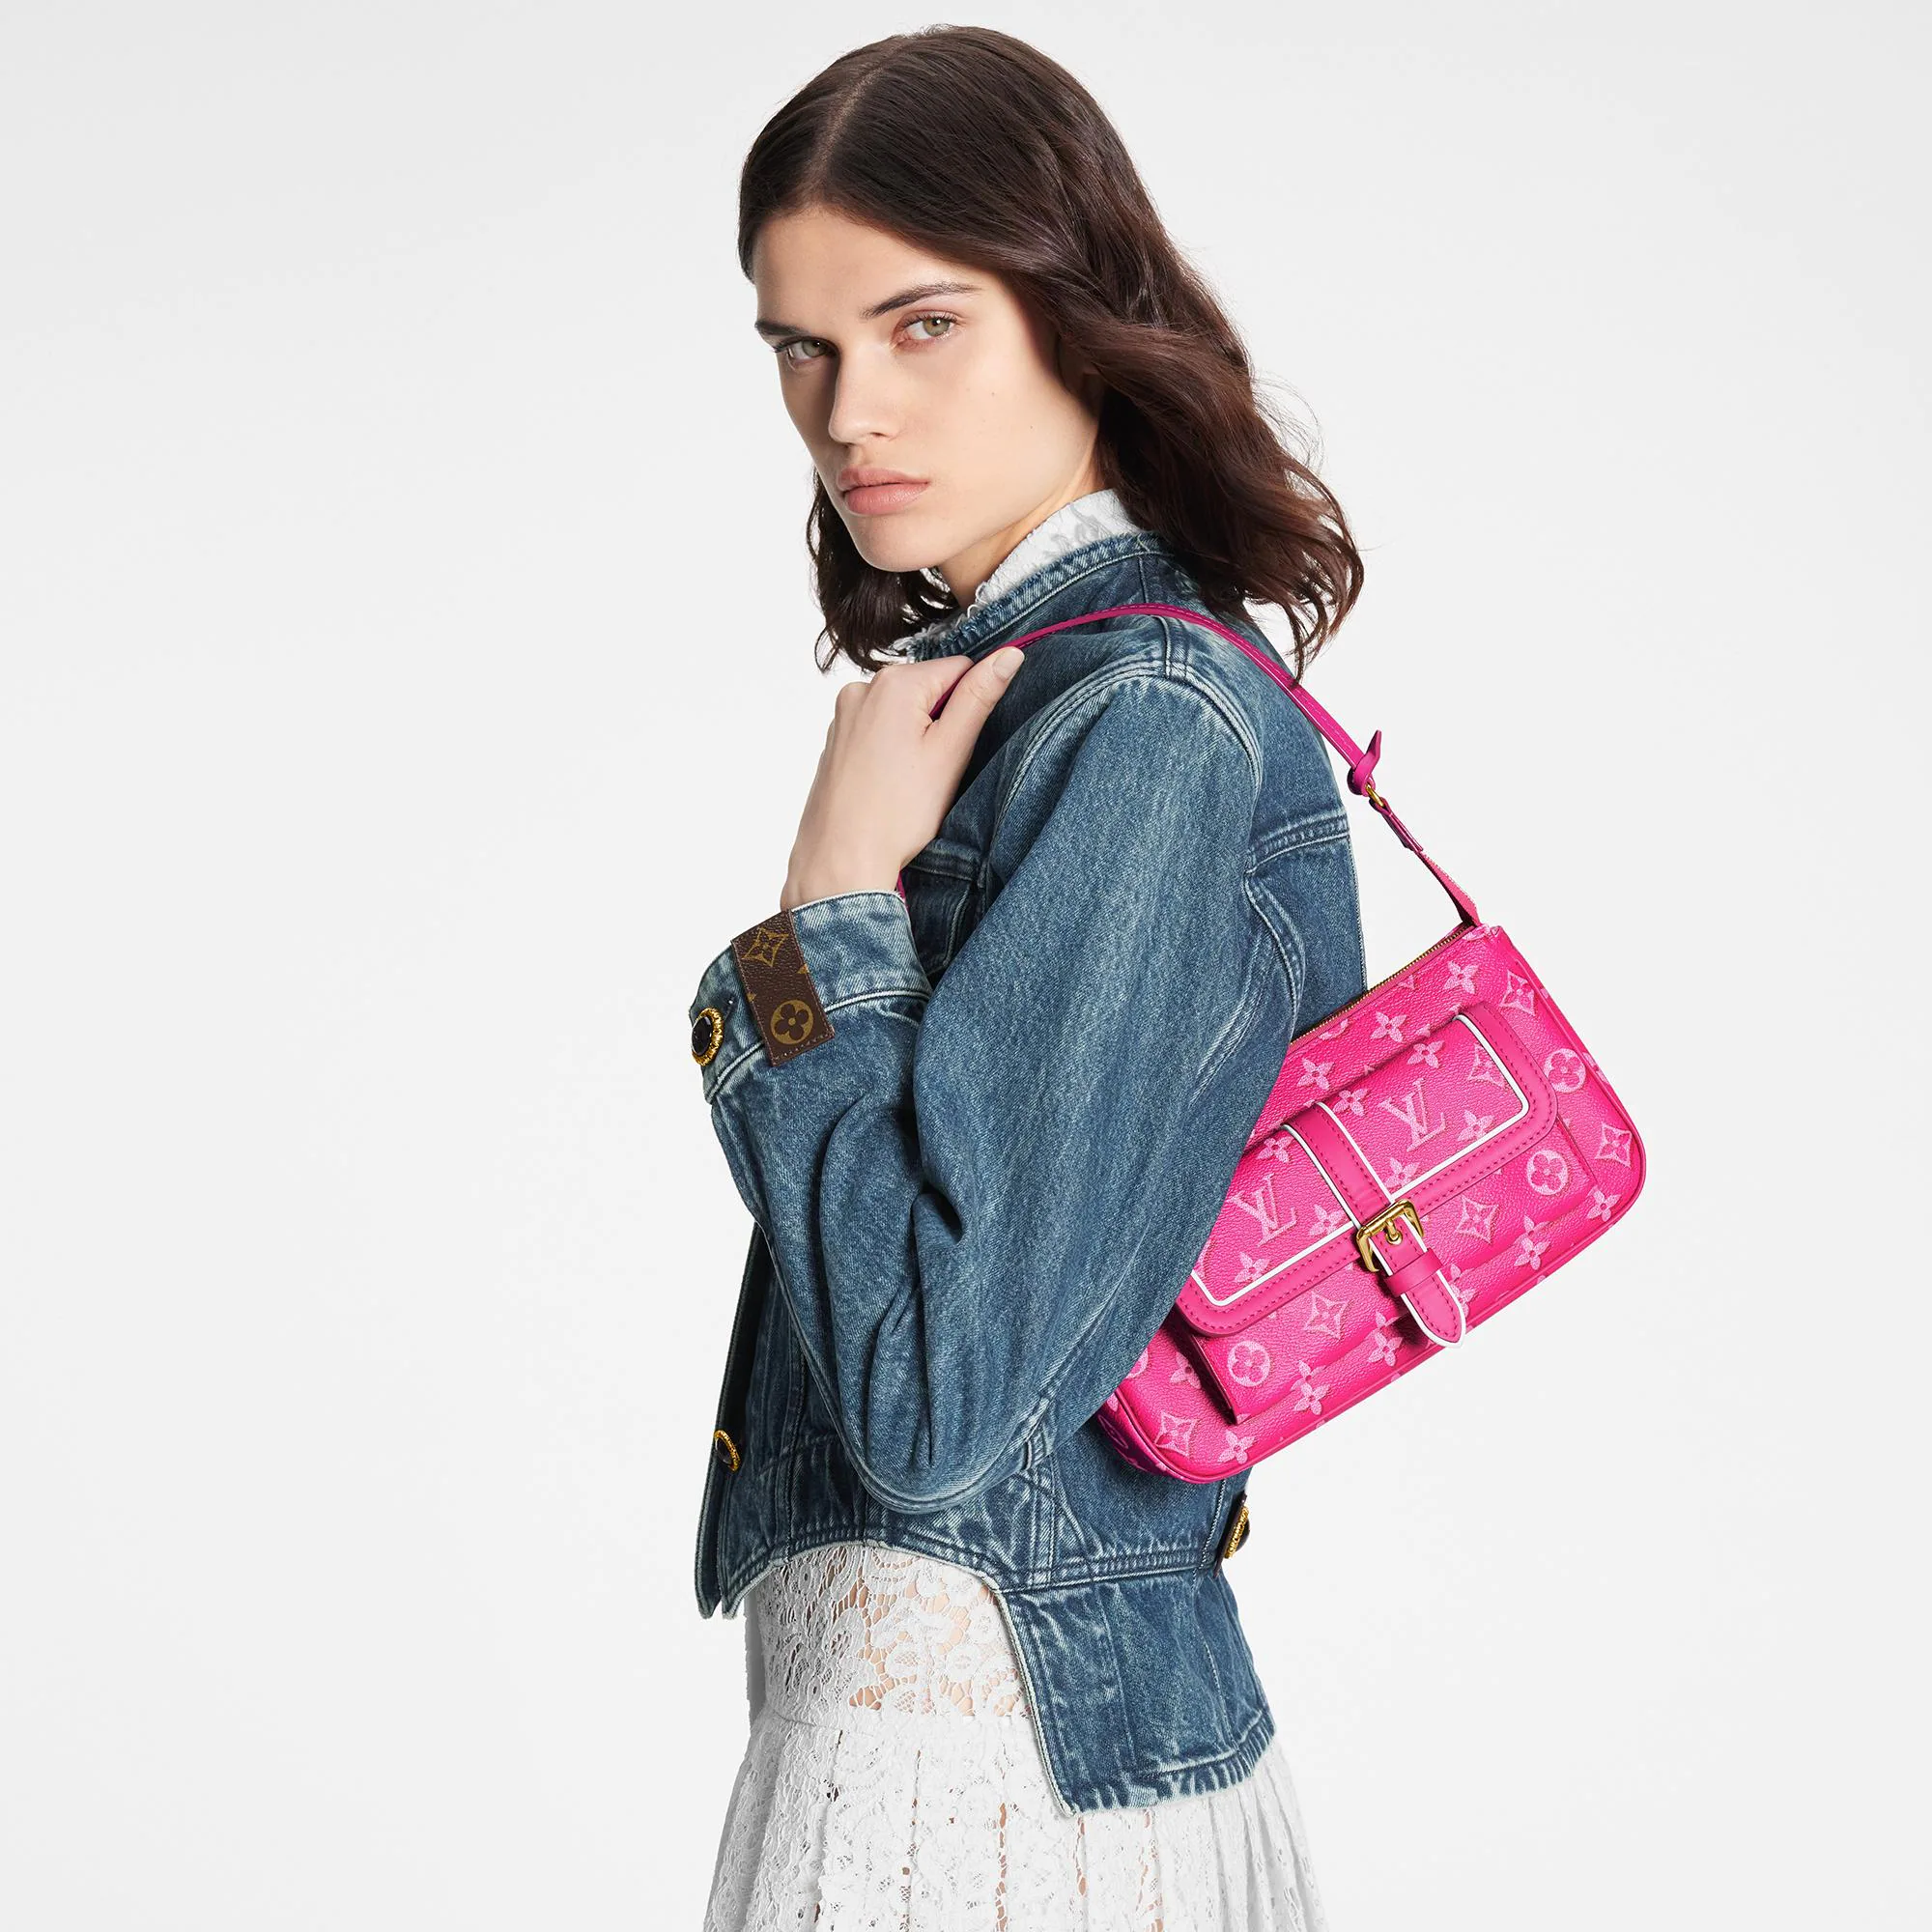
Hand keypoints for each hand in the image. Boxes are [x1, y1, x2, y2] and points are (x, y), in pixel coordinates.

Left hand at [779, 647, 1024, 909]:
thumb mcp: (950, 752)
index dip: (972, 706)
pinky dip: (893, 750)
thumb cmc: (894, 814)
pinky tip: (891, 784)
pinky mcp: (836, 739)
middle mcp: (861, 688)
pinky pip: (879, 730)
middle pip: (928, 689)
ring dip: (917, 738)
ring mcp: (844, 714)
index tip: (960, 747)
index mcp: (893, 683)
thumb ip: (980, 697)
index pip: (959, 669)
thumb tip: (1010, 655)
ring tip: (910, 782)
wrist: (839, 861)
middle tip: (935, 771)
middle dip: (941, 723)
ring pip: (903, 712)